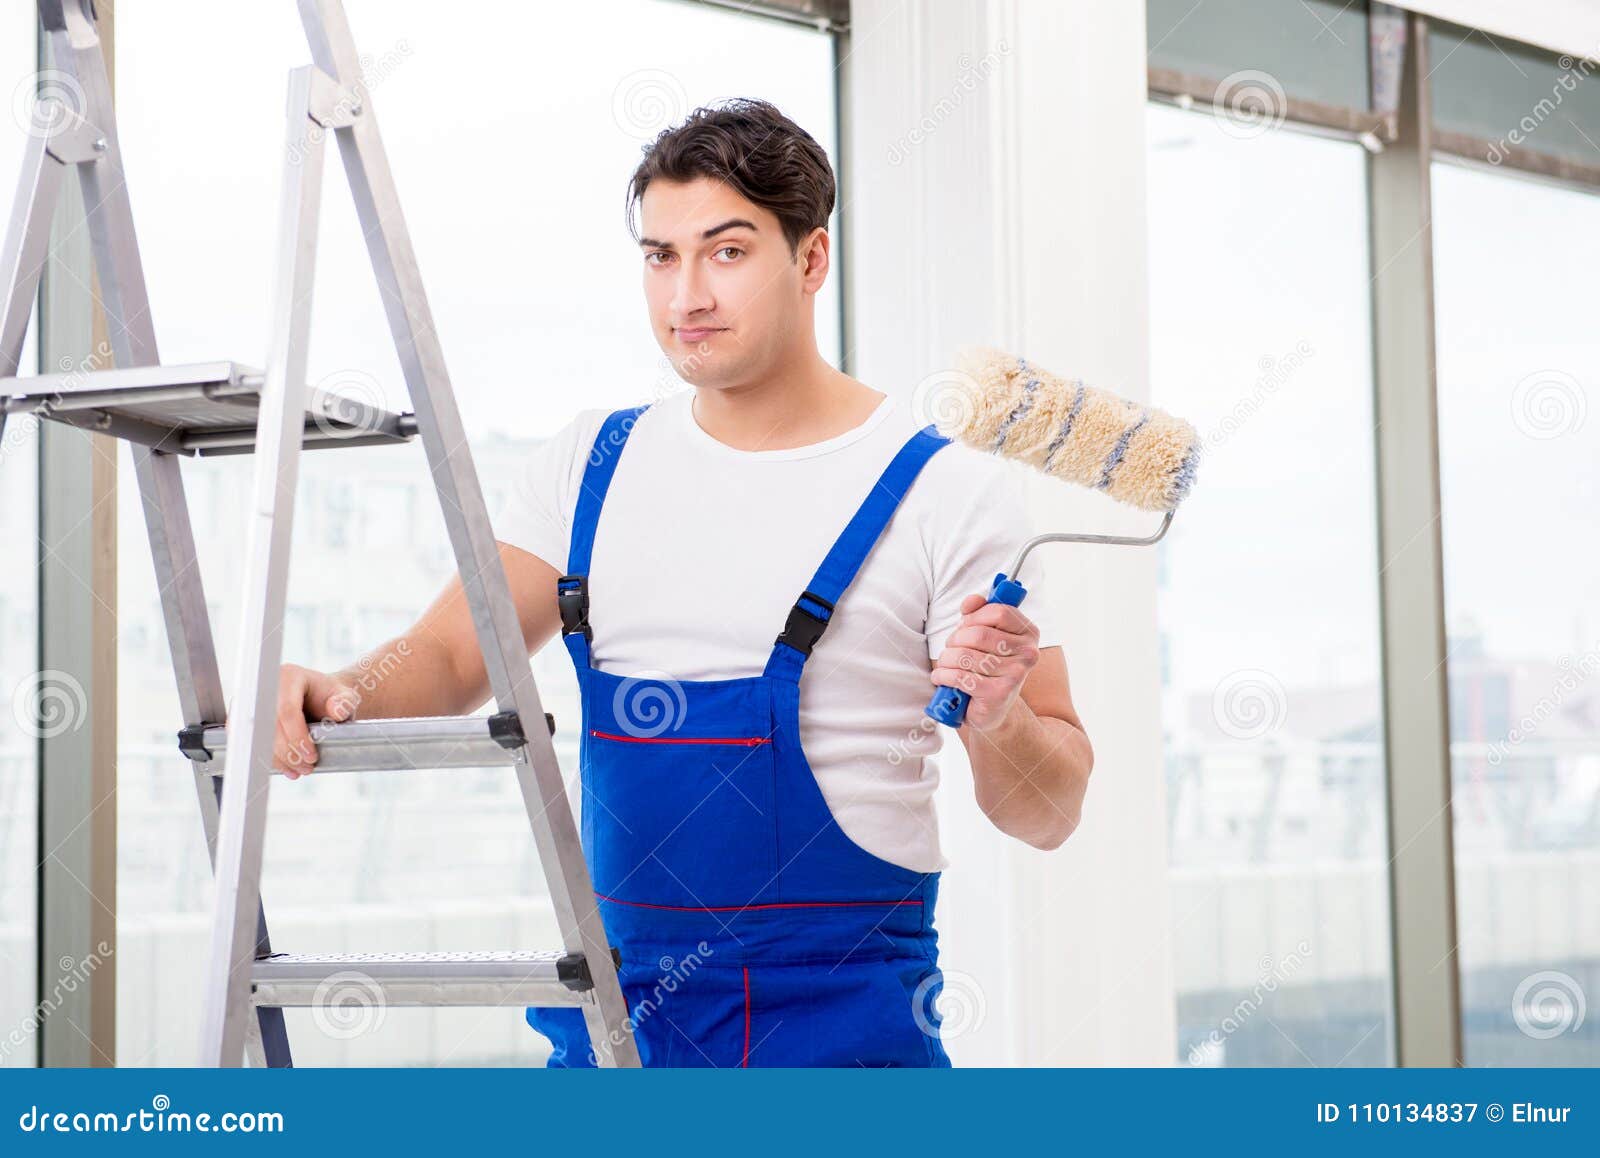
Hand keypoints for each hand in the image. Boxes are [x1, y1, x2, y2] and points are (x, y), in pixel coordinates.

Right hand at [222, 663, 359, 779]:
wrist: (318, 698)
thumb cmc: (331, 697)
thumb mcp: (345, 696)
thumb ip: (345, 703)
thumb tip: (337, 711)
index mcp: (290, 676)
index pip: (287, 710)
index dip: (297, 737)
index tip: (312, 757)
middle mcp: (266, 686)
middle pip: (269, 726)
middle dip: (288, 753)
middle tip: (307, 768)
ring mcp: (251, 702)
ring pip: (256, 737)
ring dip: (278, 759)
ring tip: (299, 770)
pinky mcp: (243, 717)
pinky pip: (249, 741)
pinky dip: (267, 757)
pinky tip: (285, 767)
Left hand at [929, 593, 1040, 731]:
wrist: (992, 710)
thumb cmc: (987, 668)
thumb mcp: (985, 636)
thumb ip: (979, 613)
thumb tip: (972, 600)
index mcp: (1028, 633)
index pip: (999, 611)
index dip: (974, 617)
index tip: (964, 626)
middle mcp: (1027, 653)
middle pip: (978, 634)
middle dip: (955, 640)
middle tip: (950, 649)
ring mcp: (1015, 674)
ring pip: (965, 655)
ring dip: (945, 659)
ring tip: (945, 665)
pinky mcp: (998, 694)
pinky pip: (959, 676)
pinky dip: (943, 676)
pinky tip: (941, 678)